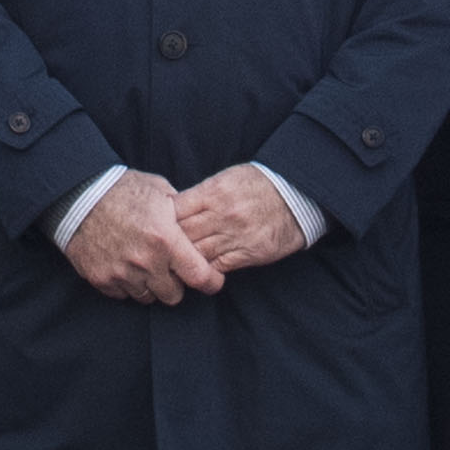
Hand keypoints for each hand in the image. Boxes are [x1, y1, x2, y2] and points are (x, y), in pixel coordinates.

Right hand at [60, 179, 223, 306]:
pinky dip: (127, 284)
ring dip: (150, 285)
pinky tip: (124, 264)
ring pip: (148, 297)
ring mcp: (121, 273)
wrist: (78, 194)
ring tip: (144, 264)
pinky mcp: (101, 279)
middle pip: (174, 295)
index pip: (200, 276)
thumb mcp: (161, 191)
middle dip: (176, 283)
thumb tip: (201, 226)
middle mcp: (145, 261)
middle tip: (170, 268)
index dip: (211, 281)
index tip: (212, 280)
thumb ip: (183, 214)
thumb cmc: (123, 189)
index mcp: (165, 239)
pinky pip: (123, 294)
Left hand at [168, 165, 307, 278]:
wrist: (297, 195)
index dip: (159, 220)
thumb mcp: (227, 178)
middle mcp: (223, 214)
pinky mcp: (248, 253)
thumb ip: (201, 194)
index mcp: (214, 192)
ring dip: (182, 261)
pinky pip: (217, 267)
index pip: (175, 209)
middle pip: (182, 234)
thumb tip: (173, 208)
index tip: (152, 226)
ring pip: (197, 253)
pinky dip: (204, 270)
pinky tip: (194, 271)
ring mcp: (236, 235)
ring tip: (169, 265)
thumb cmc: (258, 184)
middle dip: (166, 244)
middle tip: (154, 251)